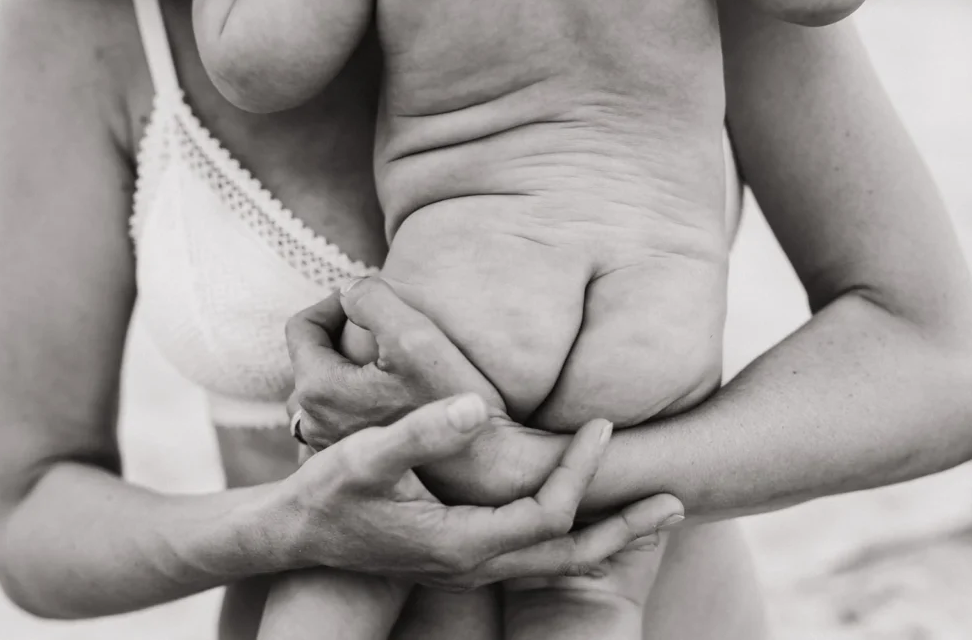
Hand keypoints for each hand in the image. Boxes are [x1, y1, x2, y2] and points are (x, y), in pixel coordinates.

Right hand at [275, 393, 682, 589]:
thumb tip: (483, 404)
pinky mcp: (463, 557)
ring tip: (649, 515)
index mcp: (464, 542)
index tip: (602, 424)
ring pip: (556, 561)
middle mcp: (476, 562)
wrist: (294, 539)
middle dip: (624, 527)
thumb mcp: (366, 458)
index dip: (579, 470)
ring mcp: (471, 566)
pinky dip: (572, 538)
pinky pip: (536, 555)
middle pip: (570, 553)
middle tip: (676, 502)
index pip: (547, 512)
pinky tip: (584, 516)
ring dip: (606, 536)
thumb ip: (423, 430)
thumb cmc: (326, 496)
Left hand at [286, 278, 564, 502]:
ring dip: (347, 373)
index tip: (367, 300)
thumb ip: (372, 299)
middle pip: (312, 362)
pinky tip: (388, 402)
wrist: (484, 468)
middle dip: (339, 338)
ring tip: (385, 364)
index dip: (333, 303)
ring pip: (324, 396)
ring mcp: (329, 452)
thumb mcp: (414, 335)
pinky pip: (339, 425)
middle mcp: (314, 426)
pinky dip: (355, 405)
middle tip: (378, 329)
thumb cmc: (451, 401)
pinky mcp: (354, 469)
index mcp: (319, 390)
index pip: (302, 327)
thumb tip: (349, 288)